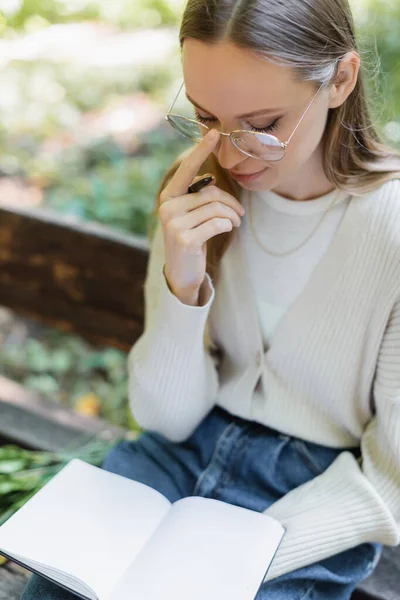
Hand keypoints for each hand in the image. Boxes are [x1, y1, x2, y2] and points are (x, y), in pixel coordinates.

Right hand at [159, 129, 244, 302]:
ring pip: (216, 208)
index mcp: (168, 196)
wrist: (181, 272)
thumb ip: (197, 196)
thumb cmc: (191, 238)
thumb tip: (211, 177)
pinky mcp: (184, 239)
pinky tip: (227, 230)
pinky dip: (227, 226)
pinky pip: (216, 224)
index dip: (201, 151)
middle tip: (240, 214)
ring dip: (232, 216)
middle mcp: (167, 207)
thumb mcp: (191, 215)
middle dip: (231, 203)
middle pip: (210, 193)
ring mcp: (173, 224)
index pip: (186, 170)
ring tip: (235, 223)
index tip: (214, 133)